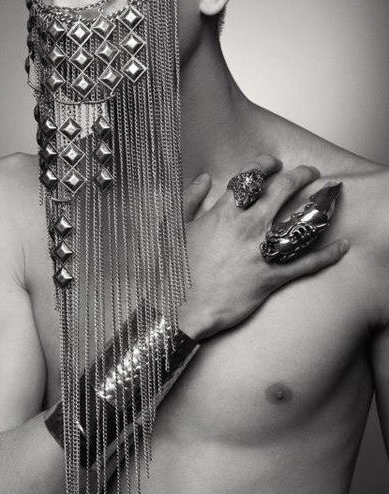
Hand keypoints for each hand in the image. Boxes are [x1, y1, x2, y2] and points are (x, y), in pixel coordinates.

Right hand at [179, 155, 349, 340]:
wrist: (183, 306)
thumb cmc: (176, 270)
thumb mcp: (175, 229)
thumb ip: (190, 200)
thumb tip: (203, 179)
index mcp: (224, 213)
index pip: (251, 177)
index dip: (265, 165)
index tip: (272, 164)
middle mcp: (248, 227)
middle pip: (283, 190)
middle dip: (299, 175)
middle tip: (308, 173)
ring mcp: (262, 252)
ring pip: (299, 221)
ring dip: (318, 206)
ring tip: (328, 198)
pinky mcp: (272, 276)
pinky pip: (306, 264)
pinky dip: (327, 255)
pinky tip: (342, 246)